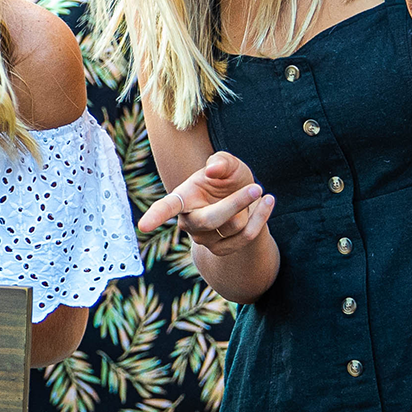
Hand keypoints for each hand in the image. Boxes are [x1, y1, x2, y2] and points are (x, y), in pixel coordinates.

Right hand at [138, 151, 274, 256]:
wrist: (243, 200)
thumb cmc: (228, 179)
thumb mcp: (227, 164)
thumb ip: (221, 161)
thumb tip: (212, 169)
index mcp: (182, 198)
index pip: (166, 207)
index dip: (155, 216)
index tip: (143, 226)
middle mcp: (188, 222)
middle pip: (211, 220)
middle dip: (236, 203)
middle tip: (257, 186)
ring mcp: (203, 239)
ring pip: (233, 227)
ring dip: (251, 207)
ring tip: (258, 192)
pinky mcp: (222, 250)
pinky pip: (247, 237)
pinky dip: (261, 219)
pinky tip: (268, 203)